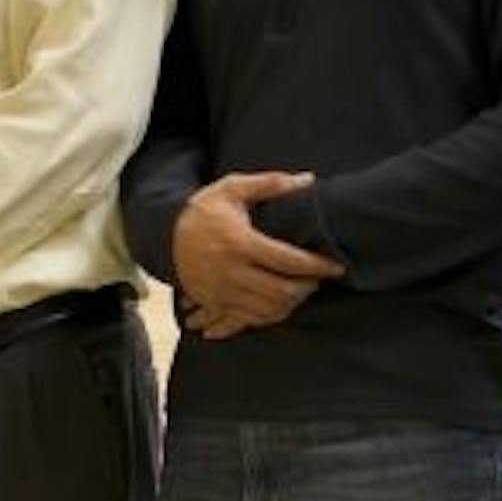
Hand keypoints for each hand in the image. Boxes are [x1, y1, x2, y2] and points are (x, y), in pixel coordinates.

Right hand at [173, 172, 343, 340]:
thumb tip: (308, 180)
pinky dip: (270, 316)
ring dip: (292, 304)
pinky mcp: (216, 304)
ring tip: (303, 289)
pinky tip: (282, 305)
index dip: (317, 265)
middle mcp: (231, 272)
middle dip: (307, 288)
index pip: (287, 260)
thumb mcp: (233, 188)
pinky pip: (249, 320)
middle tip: (319, 279)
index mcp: (240, 243)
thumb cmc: (205, 209)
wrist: (166, 235)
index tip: (335, 266)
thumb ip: (270, 184)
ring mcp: (223, 292)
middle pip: (281, 292)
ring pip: (268, 310)